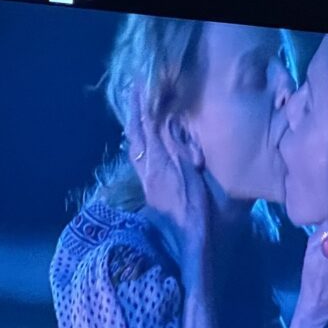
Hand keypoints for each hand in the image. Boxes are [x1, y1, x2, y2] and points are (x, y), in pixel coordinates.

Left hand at [125, 90, 207, 264]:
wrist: (181, 244)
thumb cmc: (194, 214)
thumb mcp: (191, 179)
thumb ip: (180, 150)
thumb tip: (169, 122)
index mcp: (160, 161)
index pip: (150, 126)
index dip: (146, 104)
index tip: (144, 82)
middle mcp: (149, 166)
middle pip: (138, 132)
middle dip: (136, 108)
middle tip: (134, 86)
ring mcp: (147, 178)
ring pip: (135, 143)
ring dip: (134, 123)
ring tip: (133, 105)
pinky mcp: (149, 188)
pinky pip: (137, 158)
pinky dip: (136, 142)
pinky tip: (136, 139)